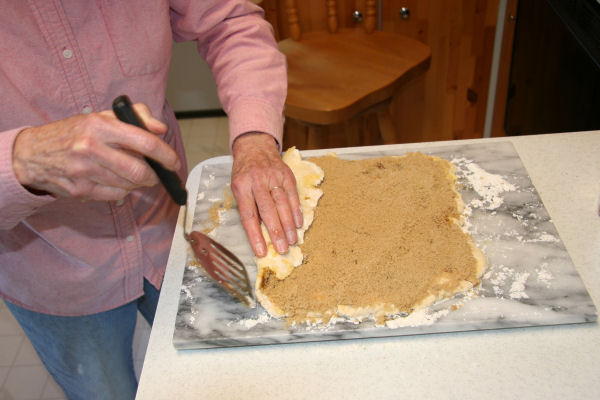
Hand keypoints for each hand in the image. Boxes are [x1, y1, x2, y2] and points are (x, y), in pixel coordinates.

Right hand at [12, 104, 179, 200]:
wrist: (32, 154)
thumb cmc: (73, 133)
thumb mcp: (102, 117)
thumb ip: (136, 117)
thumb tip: (160, 128)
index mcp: (100, 126)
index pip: (144, 142)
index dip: (165, 155)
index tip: (173, 162)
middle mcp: (91, 148)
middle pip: (140, 172)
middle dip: (155, 176)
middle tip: (157, 173)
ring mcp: (85, 172)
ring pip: (129, 186)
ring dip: (138, 183)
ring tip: (132, 173)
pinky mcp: (81, 191)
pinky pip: (116, 195)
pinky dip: (123, 190)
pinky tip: (115, 180)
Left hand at [231, 133, 302, 256]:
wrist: (255, 147)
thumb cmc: (244, 173)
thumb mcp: (238, 188)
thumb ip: (247, 207)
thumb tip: (259, 234)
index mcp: (241, 186)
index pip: (248, 215)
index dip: (255, 235)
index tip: (261, 251)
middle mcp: (257, 181)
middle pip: (267, 210)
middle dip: (276, 232)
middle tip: (282, 248)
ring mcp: (273, 176)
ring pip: (282, 203)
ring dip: (288, 224)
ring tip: (292, 240)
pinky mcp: (286, 175)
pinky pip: (292, 195)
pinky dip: (296, 210)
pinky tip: (298, 224)